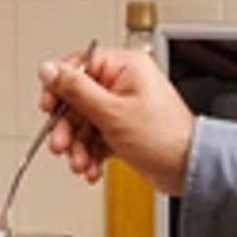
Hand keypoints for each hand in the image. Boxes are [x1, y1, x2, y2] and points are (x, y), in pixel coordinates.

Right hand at [42, 46, 194, 192]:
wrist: (187, 169)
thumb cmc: (164, 137)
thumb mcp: (111, 112)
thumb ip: (76, 89)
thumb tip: (49, 69)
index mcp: (124, 67)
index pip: (78, 66)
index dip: (59, 87)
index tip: (49, 106)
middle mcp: (122, 84)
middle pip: (77, 100)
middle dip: (67, 128)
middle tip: (61, 144)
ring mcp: (122, 108)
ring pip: (83, 123)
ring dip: (77, 146)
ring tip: (80, 163)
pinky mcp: (122, 130)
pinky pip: (94, 138)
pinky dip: (89, 154)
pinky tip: (91, 168)